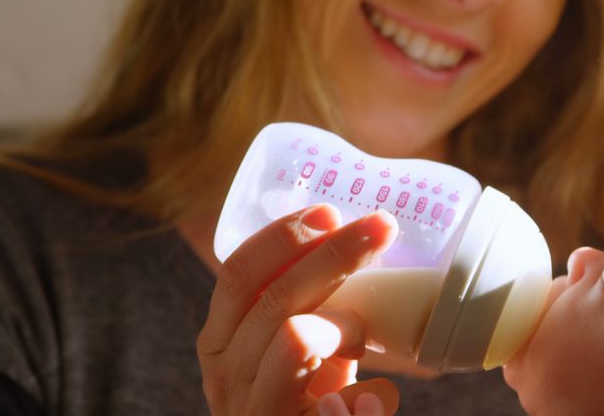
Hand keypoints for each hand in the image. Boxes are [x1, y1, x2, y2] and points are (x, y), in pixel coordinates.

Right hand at [197, 204, 400, 414]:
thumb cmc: (303, 399)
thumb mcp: (296, 347)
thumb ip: (309, 302)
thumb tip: (366, 235)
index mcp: (220, 341)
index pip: (239, 274)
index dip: (284, 236)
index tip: (331, 208)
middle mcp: (225, 376)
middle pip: (275, 298)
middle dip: (333, 255)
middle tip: (382, 227)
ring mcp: (252, 411)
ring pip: (296, 339)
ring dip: (345, 325)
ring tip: (368, 335)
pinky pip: (329, 408)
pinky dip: (362, 399)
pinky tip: (375, 399)